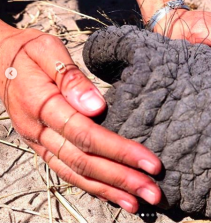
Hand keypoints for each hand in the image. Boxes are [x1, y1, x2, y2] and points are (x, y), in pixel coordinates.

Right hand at [0, 22, 160, 212]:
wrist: (3, 61)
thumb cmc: (30, 52)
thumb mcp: (48, 51)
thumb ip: (70, 77)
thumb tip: (95, 106)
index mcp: (42, 105)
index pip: (86, 134)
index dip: (118, 151)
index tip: (148, 163)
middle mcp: (40, 131)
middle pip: (84, 161)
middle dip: (121, 178)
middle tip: (153, 192)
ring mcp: (40, 142)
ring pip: (76, 173)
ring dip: (109, 190)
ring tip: (138, 202)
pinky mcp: (44, 146)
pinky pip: (67, 171)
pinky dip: (91, 186)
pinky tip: (111, 194)